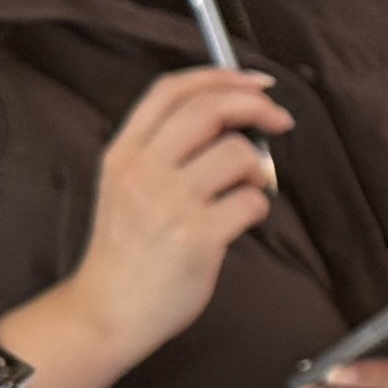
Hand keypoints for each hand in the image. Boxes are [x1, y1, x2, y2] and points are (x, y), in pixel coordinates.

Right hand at [4, 66, 286, 387]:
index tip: (255, 82)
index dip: (220, 75)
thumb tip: (232, 117)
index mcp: (124, 153)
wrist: (107, 312)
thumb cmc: (127, 250)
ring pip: (238, 154)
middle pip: (209, 109)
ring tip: (251, 188)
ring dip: (260, 167)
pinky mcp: (196, 239)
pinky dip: (259, 206)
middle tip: (280, 120)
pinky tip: (244, 220)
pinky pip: (251, 202)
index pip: (171, 90)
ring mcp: (169, 204)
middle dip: (257, 105)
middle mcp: (143, 171)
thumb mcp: (124, 185)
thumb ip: (163, 149)